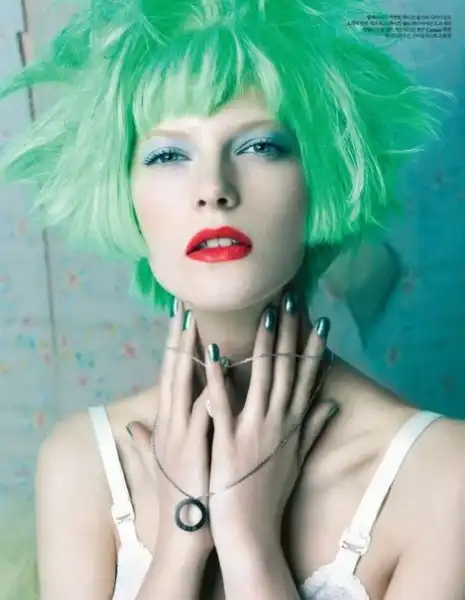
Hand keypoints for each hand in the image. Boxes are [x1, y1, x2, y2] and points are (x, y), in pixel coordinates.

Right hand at [126, 302, 212, 555]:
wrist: (184, 533)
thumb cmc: (180, 496)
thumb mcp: (162, 464)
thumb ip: (149, 440)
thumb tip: (133, 424)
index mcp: (168, 424)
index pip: (170, 376)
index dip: (174, 347)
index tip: (181, 319)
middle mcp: (172, 423)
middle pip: (173, 372)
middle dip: (178, 338)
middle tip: (185, 305)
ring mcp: (183, 434)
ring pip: (185, 385)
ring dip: (192, 354)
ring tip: (200, 324)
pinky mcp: (196, 449)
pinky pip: (204, 414)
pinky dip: (210, 391)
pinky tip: (220, 370)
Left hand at [205, 295, 336, 546]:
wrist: (251, 533)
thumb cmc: (269, 495)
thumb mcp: (296, 460)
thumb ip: (312, 429)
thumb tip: (332, 404)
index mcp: (291, 425)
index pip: (305, 377)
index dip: (312, 347)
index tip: (318, 319)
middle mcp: (277, 422)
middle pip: (286, 369)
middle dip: (289, 333)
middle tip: (291, 299)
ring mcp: (254, 430)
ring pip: (260, 378)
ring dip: (262, 343)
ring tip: (264, 312)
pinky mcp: (229, 442)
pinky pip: (223, 403)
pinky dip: (218, 377)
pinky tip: (213, 351)